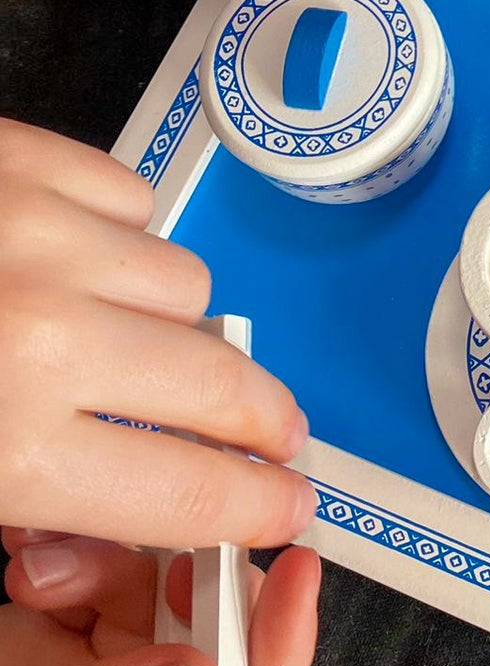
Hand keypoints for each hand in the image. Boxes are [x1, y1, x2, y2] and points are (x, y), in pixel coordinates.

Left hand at [0, 119, 314, 550]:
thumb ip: (41, 501)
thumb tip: (139, 507)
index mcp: (7, 447)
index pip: (188, 493)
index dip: (256, 507)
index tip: (285, 505)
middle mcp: (42, 334)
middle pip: (221, 382)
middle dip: (260, 416)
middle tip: (272, 431)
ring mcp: (39, 231)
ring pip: (184, 283)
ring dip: (165, 317)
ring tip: (118, 331)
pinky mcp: (26, 158)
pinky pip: (133, 199)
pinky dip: (115, 230)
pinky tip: (72, 255)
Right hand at [0, 531, 318, 665]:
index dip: (278, 652)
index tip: (299, 576)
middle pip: (207, 648)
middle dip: (193, 586)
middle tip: (171, 549)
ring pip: (151, 599)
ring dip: (104, 566)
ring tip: (42, 576)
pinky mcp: (54, 648)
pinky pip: (95, 582)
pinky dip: (68, 561)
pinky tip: (31, 567)